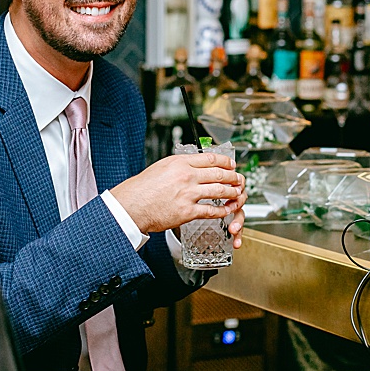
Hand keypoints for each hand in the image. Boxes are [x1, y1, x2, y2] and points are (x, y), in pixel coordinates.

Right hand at [111, 153, 243, 234]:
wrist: (130, 206)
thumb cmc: (141, 189)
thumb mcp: (161, 167)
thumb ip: (179, 166)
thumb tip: (193, 165)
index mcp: (179, 163)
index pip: (210, 159)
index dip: (225, 162)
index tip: (231, 164)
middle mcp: (186, 176)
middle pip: (219, 174)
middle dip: (233, 177)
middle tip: (239, 179)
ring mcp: (188, 194)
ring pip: (220, 191)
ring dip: (232, 193)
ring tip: (237, 193)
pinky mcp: (188, 211)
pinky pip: (212, 210)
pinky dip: (223, 210)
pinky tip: (227, 209)